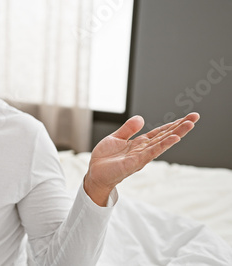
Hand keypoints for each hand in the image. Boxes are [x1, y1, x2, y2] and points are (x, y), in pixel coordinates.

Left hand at [84, 112, 199, 205]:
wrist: (94, 173)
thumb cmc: (104, 159)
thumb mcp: (115, 138)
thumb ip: (128, 129)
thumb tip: (141, 118)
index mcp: (139, 143)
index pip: (159, 132)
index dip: (172, 124)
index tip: (187, 117)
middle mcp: (143, 150)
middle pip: (165, 136)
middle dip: (180, 126)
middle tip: (195, 117)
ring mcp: (141, 156)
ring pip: (162, 143)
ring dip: (176, 133)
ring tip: (190, 125)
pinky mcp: (135, 163)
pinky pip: (152, 152)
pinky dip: (163, 145)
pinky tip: (174, 138)